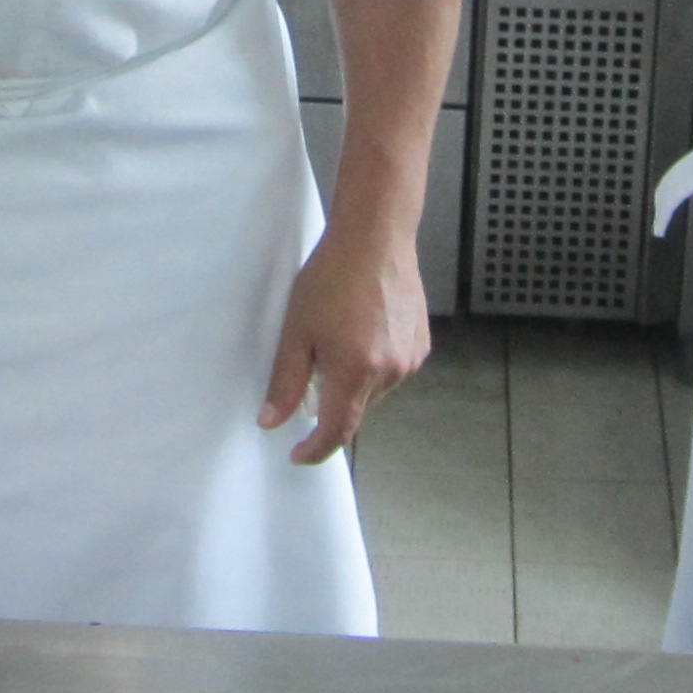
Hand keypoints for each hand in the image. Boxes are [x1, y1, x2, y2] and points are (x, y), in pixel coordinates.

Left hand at [259, 213, 428, 463]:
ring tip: (339, 341)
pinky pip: (392, 371)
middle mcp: (389, 372)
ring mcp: (409, 359)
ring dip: (353, 384)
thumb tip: (272, 421)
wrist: (376, 238)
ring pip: (374, 392)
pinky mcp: (421, 344)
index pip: (337, 431)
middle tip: (311, 371)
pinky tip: (362, 333)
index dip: (315, 449)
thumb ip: (285, 382)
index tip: (298, 454)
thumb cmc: (333, 277)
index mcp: (355, 371)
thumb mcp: (296, 330)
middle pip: (355, 411)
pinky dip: (373, 366)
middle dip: (331, 405)